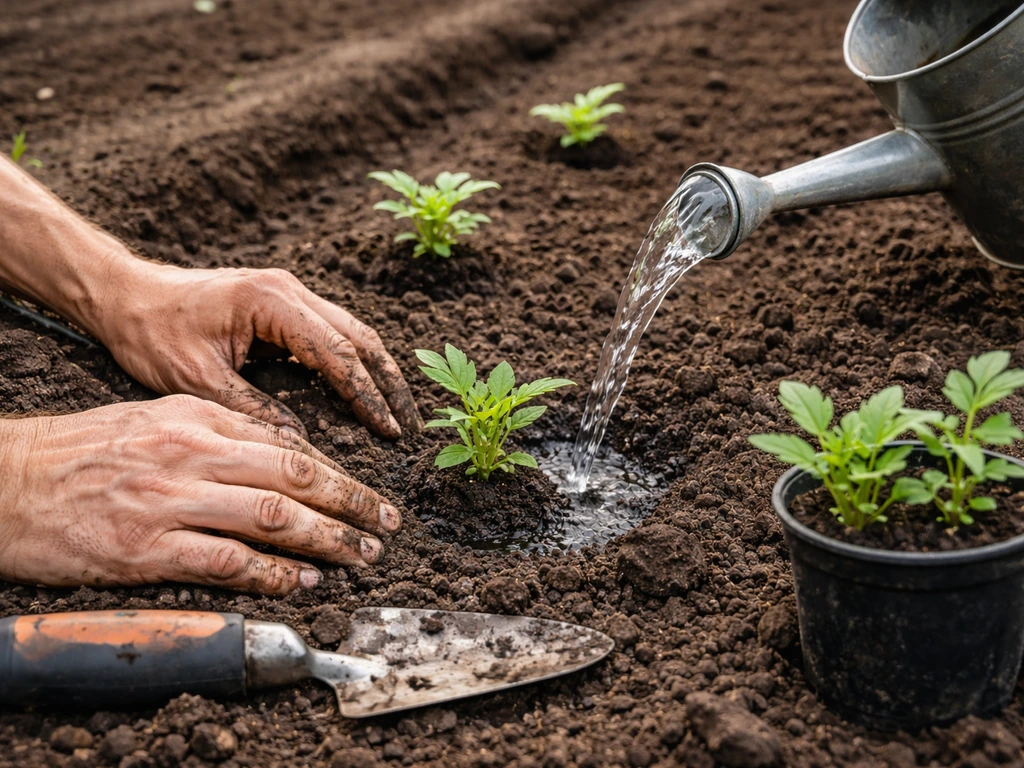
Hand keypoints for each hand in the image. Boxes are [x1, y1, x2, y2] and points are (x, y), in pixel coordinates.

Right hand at [0, 396, 401, 593]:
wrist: (10, 479)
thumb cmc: (85, 450)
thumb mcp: (157, 418)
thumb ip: (221, 431)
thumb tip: (286, 453)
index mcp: (196, 419)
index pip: (288, 446)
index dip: (339, 473)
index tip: (370, 494)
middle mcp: (190, 455)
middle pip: (294, 478)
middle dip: (352, 503)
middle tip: (387, 524)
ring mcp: (170, 503)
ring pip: (272, 519)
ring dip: (328, 540)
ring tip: (361, 554)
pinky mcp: (146, 550)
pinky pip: (228, 563)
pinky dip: (274, 574)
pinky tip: (304, 581)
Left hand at [97, 263, 422, 438]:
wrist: (125, 294)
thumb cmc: (152, 332)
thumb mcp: (198, 380)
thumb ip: (252, 410)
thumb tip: (300, 444)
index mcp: (272, 303)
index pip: (338, 353)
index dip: (366, 395)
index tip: (387, 431)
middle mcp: (289, 291)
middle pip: (359, 336)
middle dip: (388, 381)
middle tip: (408, 424)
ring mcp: (288, 294)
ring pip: (352, 331)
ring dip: (376, 370)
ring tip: (396, 410)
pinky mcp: (282, 304)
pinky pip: (332, 332)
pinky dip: (353, 362)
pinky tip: (363, 391)